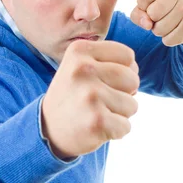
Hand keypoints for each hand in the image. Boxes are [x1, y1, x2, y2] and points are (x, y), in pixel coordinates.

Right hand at [41, 39, 139, 159]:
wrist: (47, 130)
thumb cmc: (73, 97)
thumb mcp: (80, 66)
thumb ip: (109, 60)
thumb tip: (135, 71)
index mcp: (80, 51)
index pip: (128, 56)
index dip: (123, 73)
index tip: (102, 83)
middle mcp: (83, 70)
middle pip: (133, 79)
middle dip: (124, 94)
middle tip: (99, 102)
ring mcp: (90, 95)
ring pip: (132, 105)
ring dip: (119, 114)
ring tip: (96, 114)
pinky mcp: (96, 121)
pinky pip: (126, 126)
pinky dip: (116, 131)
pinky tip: (96, 128)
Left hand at [130, 0, 182, 46]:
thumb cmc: (164, 10)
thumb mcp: (146, 6)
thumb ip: (137, 13)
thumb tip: (147, 24)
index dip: (143, 6)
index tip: (152, 4)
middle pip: (152, 13)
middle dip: (152, 20)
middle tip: (162, 16)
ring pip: (159, 28)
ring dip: (160, 31)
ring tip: (170, 23)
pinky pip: (168, 39)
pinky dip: (168, 39)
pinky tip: (177, 30)